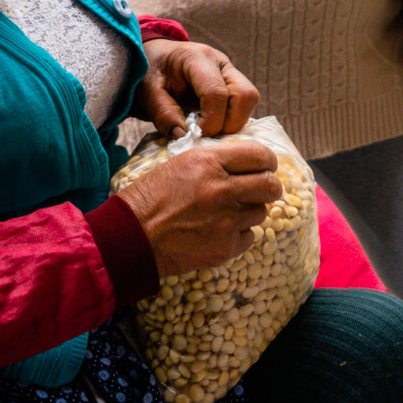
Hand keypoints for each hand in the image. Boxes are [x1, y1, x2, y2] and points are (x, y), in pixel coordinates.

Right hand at [117, 140, 283, 277]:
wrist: (131, 237)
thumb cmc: (149, 198)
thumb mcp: (179, 164)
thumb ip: (214, 161)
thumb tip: (244, 163)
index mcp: (209, 163)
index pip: (260, 155)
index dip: (266, 161)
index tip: (265, 165)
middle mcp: (223, 190)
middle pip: (271, 185)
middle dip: (268, 186)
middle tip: (259, 188)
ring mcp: (227, 221)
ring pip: (260, 212)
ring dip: (249, 210)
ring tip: (227, 212)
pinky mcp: (225, 247)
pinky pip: (249, 236)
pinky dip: (240, 234)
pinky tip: (220, 231)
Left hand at [136, 39, 258, 138]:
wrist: (155, 59)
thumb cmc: (149, 72)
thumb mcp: (147, 92)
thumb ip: (163, 113)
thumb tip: (182, 136)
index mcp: (198, 58)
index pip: (217, 93)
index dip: (211, 121)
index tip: (195, 136)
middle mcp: (221, 62)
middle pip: (246, 95)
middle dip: (230, 123)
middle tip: (206, 135)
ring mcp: (230, 72)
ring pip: (250, 100)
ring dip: (234, 122)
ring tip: (209, 131)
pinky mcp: (233, 83)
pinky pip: (244, 105)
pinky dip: (233, 120)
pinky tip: (213, 127)